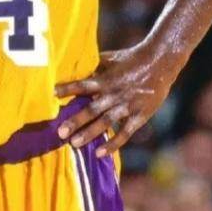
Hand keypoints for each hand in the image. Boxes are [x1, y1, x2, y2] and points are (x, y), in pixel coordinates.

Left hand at [54, 46, 178, 157]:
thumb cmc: (131, 58)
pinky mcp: (139, 116)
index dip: (68, 89)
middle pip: (91, 109)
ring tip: (74, 143)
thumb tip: (73, 62)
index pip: (83, 85)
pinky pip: (125, 133)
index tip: (52, 94)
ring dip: (89, 134)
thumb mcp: (110, 57)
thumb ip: (93, 64)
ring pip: (105, 122)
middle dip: (75, 121)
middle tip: (60, 132)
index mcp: (106, 79)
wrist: (160, 63)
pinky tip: (100, 153)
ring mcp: (127, 106)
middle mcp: (114, 94)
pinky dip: (113, 143)